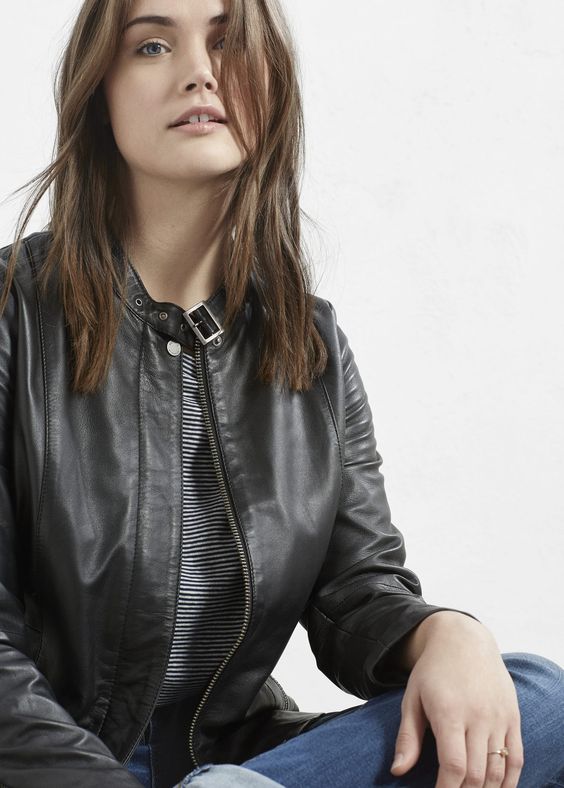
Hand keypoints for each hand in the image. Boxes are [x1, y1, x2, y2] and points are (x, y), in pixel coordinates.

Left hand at [389, 613, 523, 786]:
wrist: (464, 639)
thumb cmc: (433, 670)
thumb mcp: (412, 698)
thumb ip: (407, 737)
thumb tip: (397, 771)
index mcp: (449, 711)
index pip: (453, 766)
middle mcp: (478, 716)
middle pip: (477, 774)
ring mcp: (498, 717)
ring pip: (498, 771)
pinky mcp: (513, 717)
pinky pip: (516, 758)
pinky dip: (509, 781)